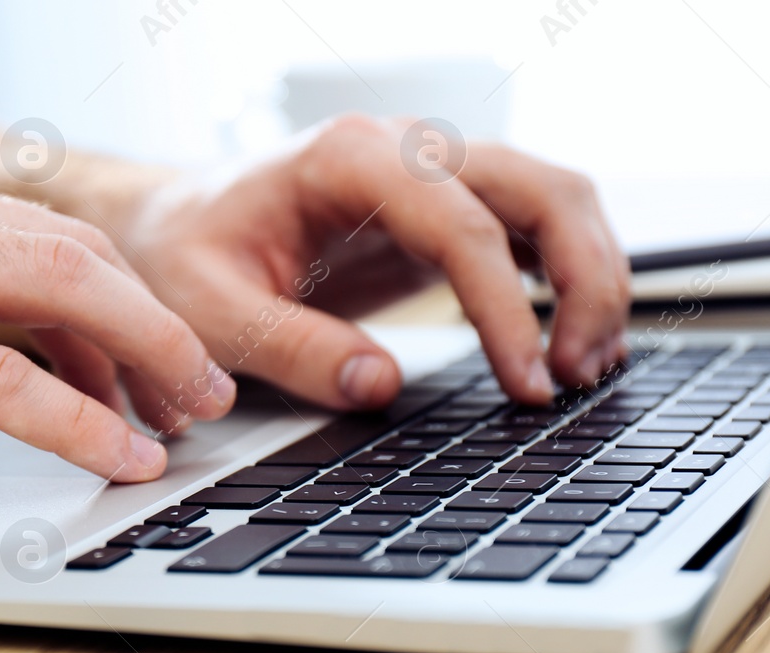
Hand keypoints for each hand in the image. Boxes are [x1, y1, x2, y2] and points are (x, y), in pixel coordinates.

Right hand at [0, 153, 232, 480]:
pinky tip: (116, 450)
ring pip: (57, 293)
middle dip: (149, 317)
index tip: (139, 345)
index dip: (105, 290)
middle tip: (196, 378)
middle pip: (68, 250)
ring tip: (183, 415)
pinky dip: (75, 416)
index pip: (28, 230)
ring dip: (140, 357)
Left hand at [125, 114, 629, 411]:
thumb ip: (291, 348)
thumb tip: (380, 385)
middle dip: (583, 282)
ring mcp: (436, 173)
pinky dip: (570, 279)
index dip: (508, 310)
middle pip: (542, 190)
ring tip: (585, 369)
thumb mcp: (212, 311)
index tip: (527, 383)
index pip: (464, 226)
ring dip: (592, 279)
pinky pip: (537, 229)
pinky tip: (568, 344)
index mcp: (350, 158)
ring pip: (558, 200)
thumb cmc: (188, 255)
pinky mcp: (449, 210)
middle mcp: (408, 150)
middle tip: (574, 376)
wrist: (177, 224)